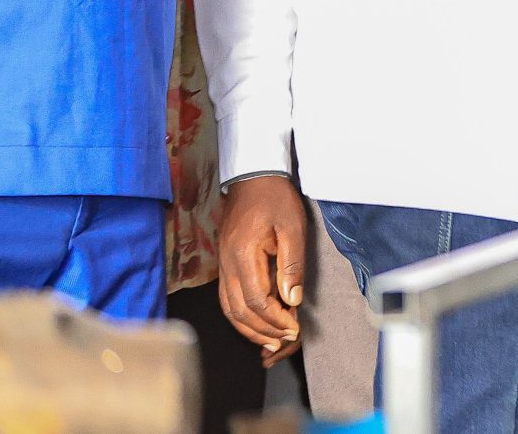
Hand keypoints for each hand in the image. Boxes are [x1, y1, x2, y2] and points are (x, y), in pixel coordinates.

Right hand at [217, 174, 306, 361]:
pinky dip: (241, 317)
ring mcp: (223, 266)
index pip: (256, 300)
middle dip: (264, 330)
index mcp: (243, 256)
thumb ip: (292, 264)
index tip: (294, 327)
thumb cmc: (275, 199)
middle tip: (287, 340)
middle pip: (240, 312)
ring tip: (273, 341)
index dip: (275, 320)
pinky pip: (227, 300)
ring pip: (230, 310)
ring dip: (250, 329)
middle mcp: (227, 265)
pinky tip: (256, 324)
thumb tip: (293, 299)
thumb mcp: (293, 227)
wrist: (253, 177)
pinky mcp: (225, 265)